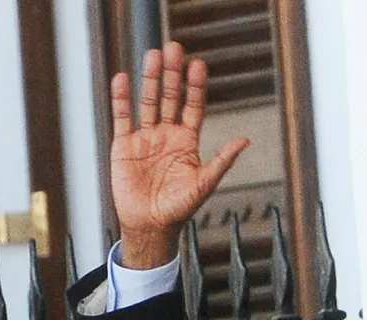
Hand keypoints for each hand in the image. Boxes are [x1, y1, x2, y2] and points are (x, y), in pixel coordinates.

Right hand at [110, 41, 249, 268]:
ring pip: (148, 102)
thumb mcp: (205, 183)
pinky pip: (122, 117)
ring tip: (152, 55)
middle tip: (174, 48)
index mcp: (187, 142)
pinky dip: (122, 98)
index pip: (193, 107)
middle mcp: (167, 135)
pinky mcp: (124, 145)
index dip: (195, 87)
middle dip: (173, 74)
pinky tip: (123, 79)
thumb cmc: (179, 208)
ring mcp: (146, 138)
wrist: (150, 224)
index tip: (198, 65)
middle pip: (170, 98)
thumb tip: (245, 140)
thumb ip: (222, 160)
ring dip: (150, 79)